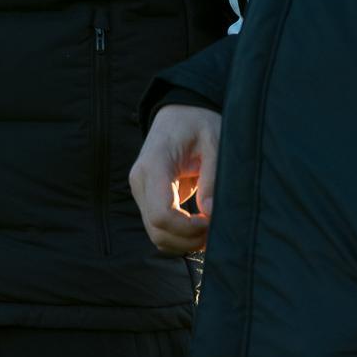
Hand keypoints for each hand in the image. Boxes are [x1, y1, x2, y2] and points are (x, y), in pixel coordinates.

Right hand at [128, 104, 221, 254]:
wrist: (180, 113)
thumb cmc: (199, 123)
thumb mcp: (214, 143)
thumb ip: (212, 179)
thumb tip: (210, 214)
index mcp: (154, 165)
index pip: (162, 214)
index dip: (189, 228)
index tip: (212, 221)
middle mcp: (140, 181)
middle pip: (157, 231)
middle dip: (189, 240)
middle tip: (215, 231)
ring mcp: (140, 191)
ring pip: (156, 235)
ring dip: (184, 242)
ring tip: (209, 231)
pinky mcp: (147, 197)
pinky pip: (159, 228)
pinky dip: (179, 236)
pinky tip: (199, 228)